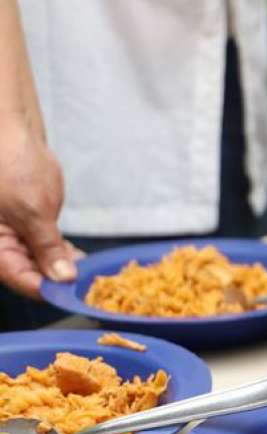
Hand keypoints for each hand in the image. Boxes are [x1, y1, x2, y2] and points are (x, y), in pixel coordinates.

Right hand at [0, 115, 73, 297]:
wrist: (14, 136)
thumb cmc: (11, 166)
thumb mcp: (32, 211)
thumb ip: (47, 247)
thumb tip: (62, 279)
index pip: (20, 279)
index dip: (48, 290)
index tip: (73, 296)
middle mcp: (1, 246)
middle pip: (31, 276)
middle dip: (59, 282)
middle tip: (88, 287)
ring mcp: (15, 238)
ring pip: (41, 265)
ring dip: (64, 270)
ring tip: (88, 275)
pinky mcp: (30, 228)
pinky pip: (46, 250)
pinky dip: (63, 256)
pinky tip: (80, 260)